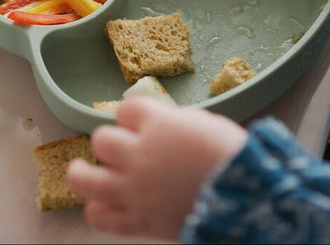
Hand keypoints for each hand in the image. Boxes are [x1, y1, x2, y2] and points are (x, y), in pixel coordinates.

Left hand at [66, 97, 247, 239]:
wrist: (248, 198)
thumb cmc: (232, 156)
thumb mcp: (204, 123)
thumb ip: (174, 121)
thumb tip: (159, 123)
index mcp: (159, 126)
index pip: (126, 108)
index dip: (130, 115)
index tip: (136, 121)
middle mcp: (140, 155)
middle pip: (102, 139)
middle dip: (111, 142)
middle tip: (122, 149)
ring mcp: (134, 190)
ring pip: (84, 178)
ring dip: (80, 172)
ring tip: (81, 170)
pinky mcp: (138, 221)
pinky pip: (100, 217)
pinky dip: (98, 210)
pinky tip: (102, 203)